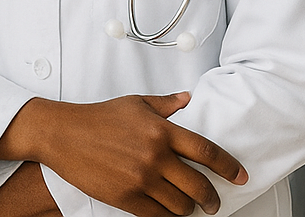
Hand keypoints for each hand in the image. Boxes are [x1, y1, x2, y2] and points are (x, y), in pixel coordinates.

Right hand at [0, 93, 245, 216]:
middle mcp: (156, 155)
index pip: (207, 152)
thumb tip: (186, 99)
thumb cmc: (98, 117)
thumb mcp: (135, 103)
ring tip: (188, 208)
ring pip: (180, 206)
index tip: (241, 176)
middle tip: (214, 203)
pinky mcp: (126, 197)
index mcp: (162, 130)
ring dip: (188, 210)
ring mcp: (141, 179)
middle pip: (199, 186)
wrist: (63, 134)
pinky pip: (157, 216)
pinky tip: (168, 214)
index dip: (229, 167)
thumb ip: (165, 104)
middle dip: (212, 199)